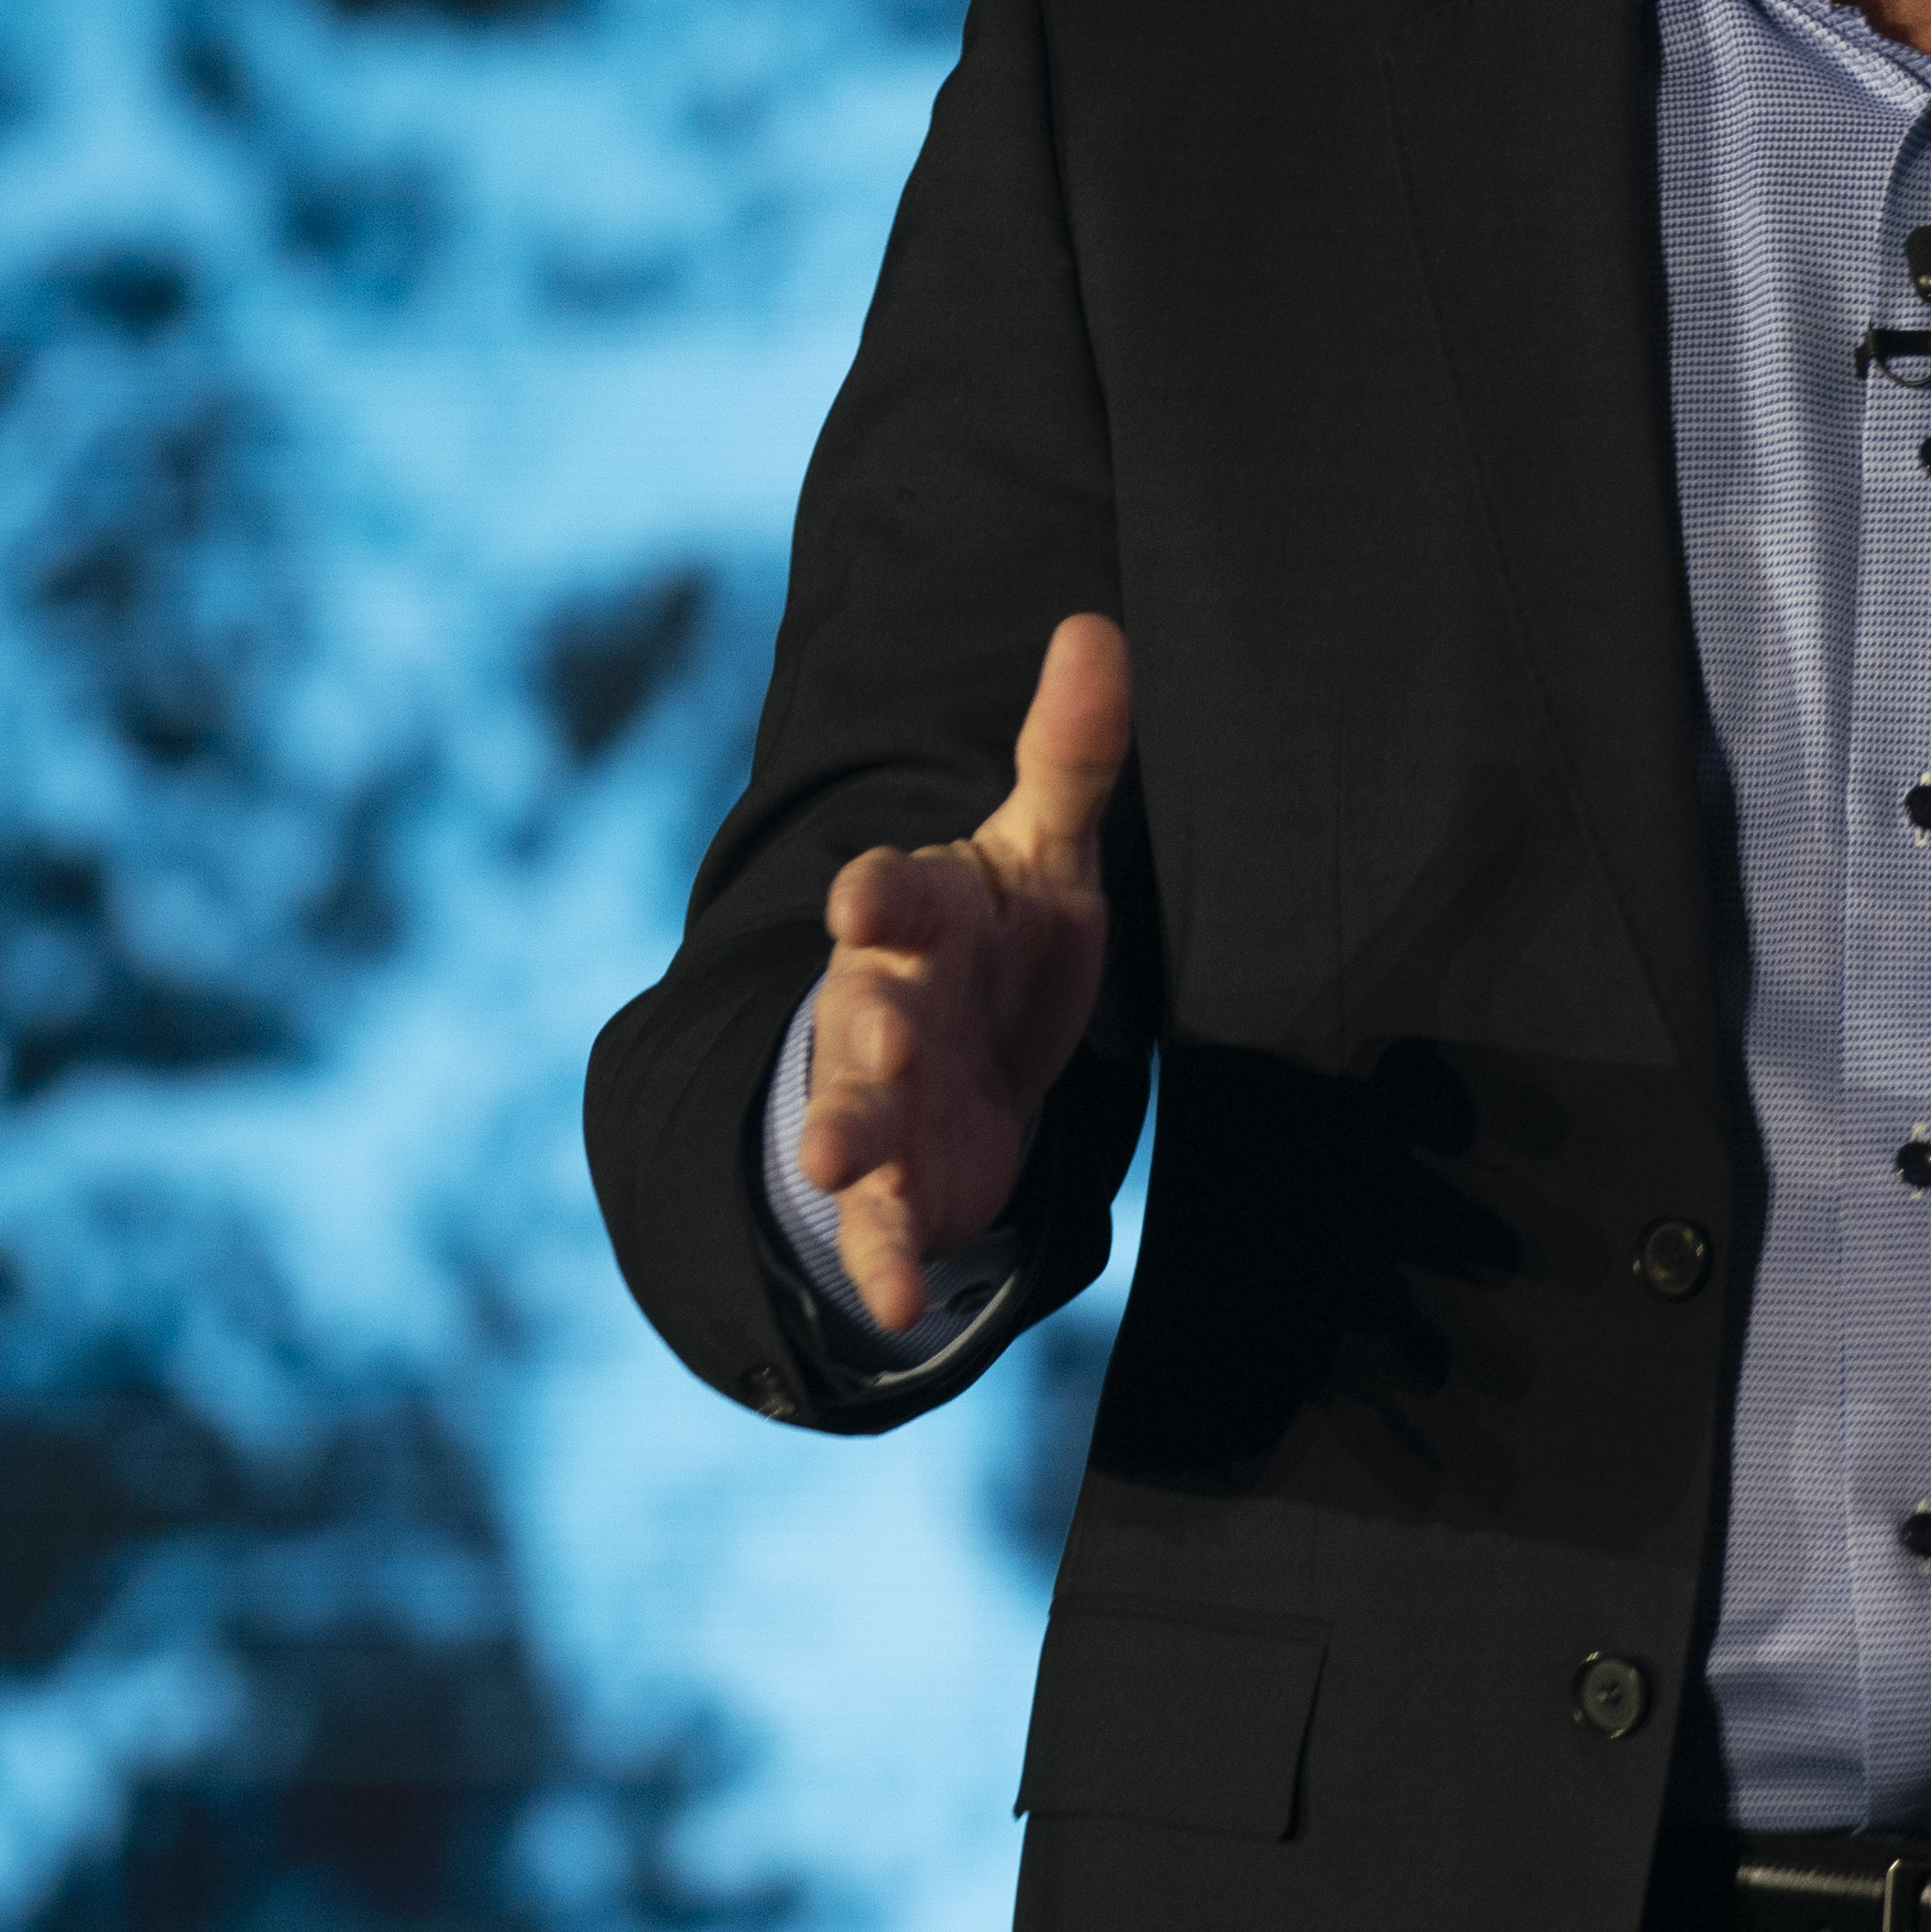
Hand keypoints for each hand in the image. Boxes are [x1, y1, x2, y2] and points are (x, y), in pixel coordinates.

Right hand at [795, 614, 1132, 1333]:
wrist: (970, 1059)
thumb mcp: (1043, 852)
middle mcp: (884, 1003)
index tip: (864, 893)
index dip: (881, 892)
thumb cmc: (1004, 940)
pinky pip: (882, 1226)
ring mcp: (881, 1097)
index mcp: (919, 915)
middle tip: (867, 1032)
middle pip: (862, 1009)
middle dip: (859, 1025)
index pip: (892, 893)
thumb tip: (1097, 625)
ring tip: (833, 1164)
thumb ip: (1067, 755)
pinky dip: (884, 1264)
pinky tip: (896, 1306)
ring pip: (849, 1115)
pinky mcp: (900, 1182)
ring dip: (840, 1137)